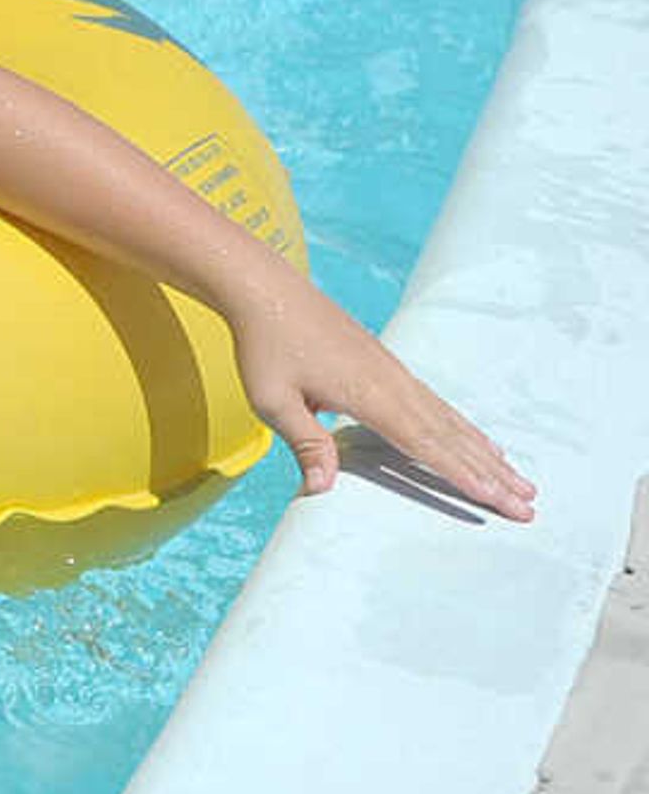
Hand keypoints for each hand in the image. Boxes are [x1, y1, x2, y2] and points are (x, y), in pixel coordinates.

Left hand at [233, 289, 534, 520]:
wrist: (267, 291)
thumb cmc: (265, 346)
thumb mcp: (273, 399)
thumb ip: (305, 444)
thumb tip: (322, 490)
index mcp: (370, 395)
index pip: (426, 444)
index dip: (462, 476)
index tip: (498, 500)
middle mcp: (393, 383)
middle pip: (452, 436)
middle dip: (492, 473)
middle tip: (528, 502)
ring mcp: (394, 372)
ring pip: (450, 419)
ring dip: (485, 452)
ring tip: (518, 477)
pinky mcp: (388, 365)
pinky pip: (436, 404)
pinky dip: (462, 426)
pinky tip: (475, 439)